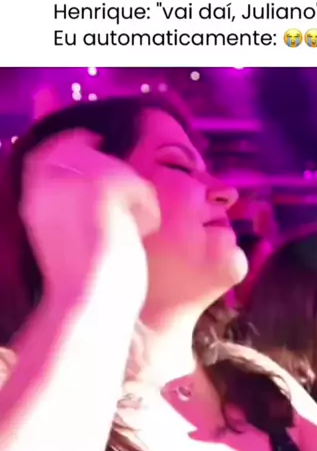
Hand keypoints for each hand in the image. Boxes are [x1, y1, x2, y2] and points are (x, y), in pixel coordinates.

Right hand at [20, 130, 160, 307]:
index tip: (97, 146)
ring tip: (132, 232)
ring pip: (122, 170)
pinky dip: (148, 212)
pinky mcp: (106, 191)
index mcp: (34, 194)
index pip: (52, 149)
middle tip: (128, 208)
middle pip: (91, 154)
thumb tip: (93, 167)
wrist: (86, 306)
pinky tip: (141, 235)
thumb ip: (70, 200)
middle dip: (115, 175)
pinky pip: (141, 188)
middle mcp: (49, 182)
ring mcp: (76, 184)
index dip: (77, 143)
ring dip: (135, 199)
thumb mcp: (63, 232)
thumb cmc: (83, 283)